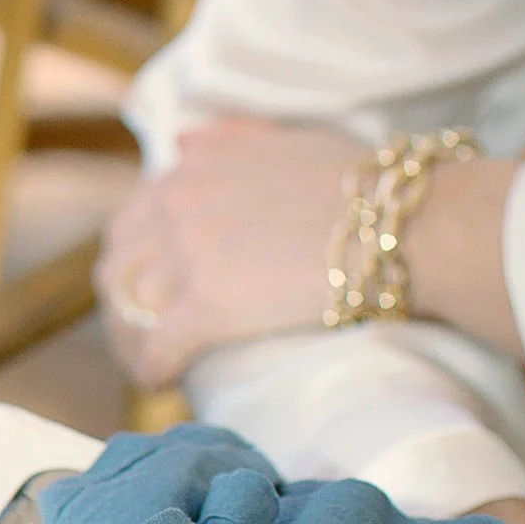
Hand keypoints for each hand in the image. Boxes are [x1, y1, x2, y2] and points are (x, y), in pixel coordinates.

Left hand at [99, 120, 365, 388]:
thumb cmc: (366, 186)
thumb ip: (231, 139)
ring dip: (132, 342)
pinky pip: (155, 348)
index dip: (134, 261)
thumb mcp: (290, 140)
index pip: (132, 221)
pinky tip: (160, 384)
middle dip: (124, 304)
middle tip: (142, 334)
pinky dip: (150, 370)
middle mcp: (177, 204)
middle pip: (118, 267)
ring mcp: (187, 254)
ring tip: (151, 363)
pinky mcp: (204, 305)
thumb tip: (181, 140)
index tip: (148, 288)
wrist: (406, 226)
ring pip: (129, 311)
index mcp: (193, 168)